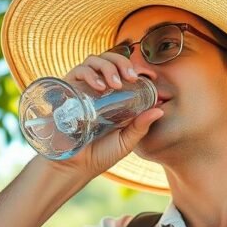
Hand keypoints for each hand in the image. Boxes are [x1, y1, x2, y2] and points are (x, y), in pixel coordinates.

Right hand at [50, 51, 163, 179]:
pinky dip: (90, 74)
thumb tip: (160, 109)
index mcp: (112, 97)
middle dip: (122, 62)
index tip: (150, 76)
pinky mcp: (67, 90)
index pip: (122, 70)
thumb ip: (141, 126)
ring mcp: (81, 88)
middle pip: (109, 59)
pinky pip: (77, 70)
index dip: (135, 67)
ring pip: (94, 60)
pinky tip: (99, 87)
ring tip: (115, 84)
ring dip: (107, 66)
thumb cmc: (100, 155)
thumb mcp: (126, 141)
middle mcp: (96, 88)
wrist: (74, 167)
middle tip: (131, 77)